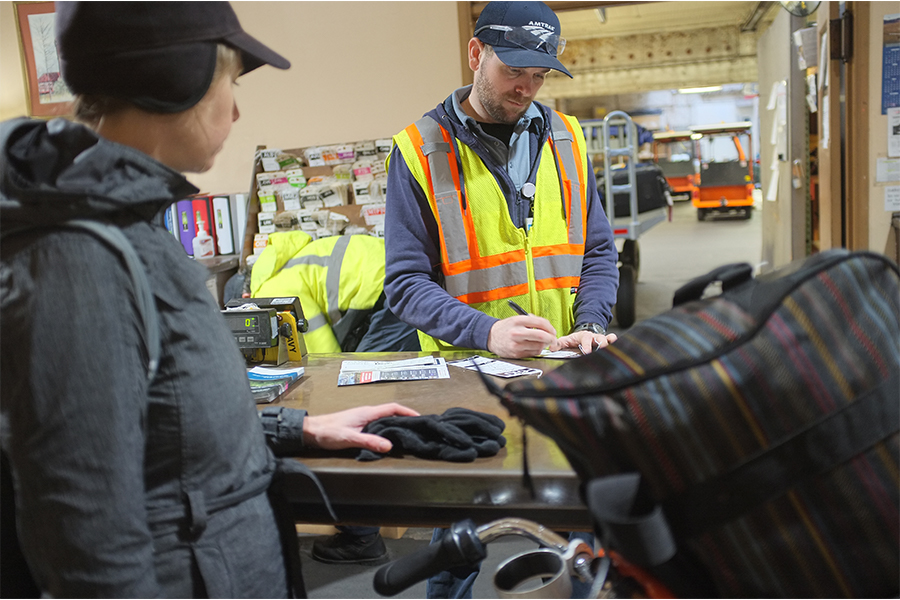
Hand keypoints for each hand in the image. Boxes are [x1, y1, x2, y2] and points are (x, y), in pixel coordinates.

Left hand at [302, 403, 419, 451]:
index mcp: (367, 412)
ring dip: (396, 423)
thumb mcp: (349, 438)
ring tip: (406, 432)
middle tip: (416, 427)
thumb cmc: (327, 431)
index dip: (407, 412)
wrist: (311, 431)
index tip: (418, 418)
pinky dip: (386, 429)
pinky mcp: (358, 425)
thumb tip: (388, 446)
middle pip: (391, 412)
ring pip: (384, 418)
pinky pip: (377, 424)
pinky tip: (386, 437)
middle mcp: (366, 413)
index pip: (392, 408)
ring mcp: (362, 418)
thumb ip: (369, 441)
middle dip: (405, 418)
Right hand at [487, 316, 556, 358]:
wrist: (490, 337)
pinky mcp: (516, 354)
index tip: (553, 331)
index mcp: (518, 321)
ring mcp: (516, 345)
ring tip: (540, 342)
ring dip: (544, 345)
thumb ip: (532, 321)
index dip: (550, 327)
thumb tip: (548, 328)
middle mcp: (517, 333)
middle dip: (551, 338)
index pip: (540, 323)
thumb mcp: (517, 319)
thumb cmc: (506, 328)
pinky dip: (536, 350)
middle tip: (553, 339)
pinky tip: (532, 346)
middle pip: (542, 336)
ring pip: (539, 346)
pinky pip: (533, 353)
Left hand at [551, 330, 617, 353]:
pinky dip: (617, 344)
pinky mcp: (607, 344)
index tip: (587, 352)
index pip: (586, 340)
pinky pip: (613, 343)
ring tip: (614, 345)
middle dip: (602, 343)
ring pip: (608, 341)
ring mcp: (601, 340)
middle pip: (600, 339)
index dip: (586, 345)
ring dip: (611, 343)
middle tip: (604, 347)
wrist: (585, 335)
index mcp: (584, 336)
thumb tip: (551, 348)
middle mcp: (594, 337)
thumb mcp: (566, 340)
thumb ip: (559, 344)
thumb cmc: (576, 340)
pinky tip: (622, 347)